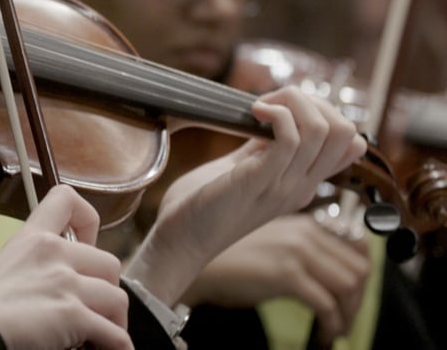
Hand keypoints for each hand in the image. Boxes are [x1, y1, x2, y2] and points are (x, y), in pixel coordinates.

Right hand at [0, 185, 132, 349]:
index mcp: (31, 238)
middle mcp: (53, 254)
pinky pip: (115, 335)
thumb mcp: (1, 269)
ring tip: (101, 335)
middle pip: (109, 262)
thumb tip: (49, 292)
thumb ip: (31, 268)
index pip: (66, 199)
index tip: (88, 244)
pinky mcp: (72, 314)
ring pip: (118, 299)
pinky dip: (118, 347)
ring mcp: (64, 283)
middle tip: (94, 307)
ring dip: (115, 321)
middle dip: (107, 289)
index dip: (88, 220)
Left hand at [124, 86, 366, 305]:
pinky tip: (253, 112)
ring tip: (259, 106)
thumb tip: (276, 116)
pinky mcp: (259, 181)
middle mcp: (302, 186)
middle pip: (346, 132)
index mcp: (301, 182)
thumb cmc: (204, 203)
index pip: (350, 144)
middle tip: (270, 103)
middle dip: (311, 101)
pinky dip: (276, 113)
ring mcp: (284, 185)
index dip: (324, 112)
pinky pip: (290, 138)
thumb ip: (262, 148)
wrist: (181, 239)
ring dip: (292, 102)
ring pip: (323, 129)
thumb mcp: (243, 170)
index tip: (285, 108)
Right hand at [184, 214, 371, 343]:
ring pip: (350, 286)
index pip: (357, 243)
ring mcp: (297, 253)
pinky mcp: (287, 276)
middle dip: (359, 299)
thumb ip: (298, 248)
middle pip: (359, 267)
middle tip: (346, 316)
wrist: (194, 261)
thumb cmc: (227, 256)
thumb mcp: (269, 242)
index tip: (355, 291)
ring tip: (336, 328)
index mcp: (303, 222)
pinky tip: (323, 334)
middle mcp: (305, 233)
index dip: (363, 272)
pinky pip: (327, 306)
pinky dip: (331, 326)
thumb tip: (326, 271)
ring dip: (349, 314)